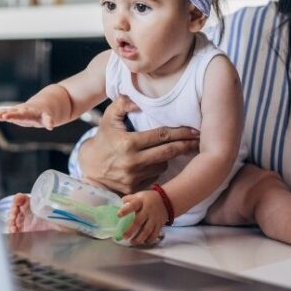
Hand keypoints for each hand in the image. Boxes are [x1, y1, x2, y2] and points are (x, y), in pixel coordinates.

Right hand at [0, 103, 55, 129]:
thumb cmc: (43, 114)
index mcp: (28, 111)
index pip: (21, 114)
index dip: (13, 115)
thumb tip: (51, 125)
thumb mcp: (47, 117)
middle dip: (0, 114)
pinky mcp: (10, 112)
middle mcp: (19, 110)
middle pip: (9, 112)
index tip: (5, 116)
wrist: (41, 105)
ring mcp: (14, 111)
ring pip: (2, 112)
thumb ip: (48, 120)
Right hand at [79, 95, 199, 193]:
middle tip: (200, 141)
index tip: (195, 130)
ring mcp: (134, 178)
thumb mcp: (108, 119)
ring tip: (170, 151)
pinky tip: (155, 164)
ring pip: (163, 166)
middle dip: (186, 146)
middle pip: (168, 153)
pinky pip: (156, 178)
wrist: (89, 170)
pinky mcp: (135, 190)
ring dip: (169, 158)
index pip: (161, 136)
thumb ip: (121, 104)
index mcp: (128, 143)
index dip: (180, 133)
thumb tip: (137, 100)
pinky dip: (157, 170)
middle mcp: (133, 162)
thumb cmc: (102, 141)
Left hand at [118, 190, 167, 244]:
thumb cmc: (148, 198)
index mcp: (141, 202)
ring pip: (147, 230)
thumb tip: (120, 204)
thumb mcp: (139, 195)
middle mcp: (148, 210)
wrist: (166, 200)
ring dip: (139, 238)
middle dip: (131, 230)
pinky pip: (155, 234)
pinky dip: (149, 239)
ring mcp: (155, 218)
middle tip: (124, 236)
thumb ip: (129, 199)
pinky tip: (143, 242)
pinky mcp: (160, 224)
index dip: (126, 210)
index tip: (118, 215)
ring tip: (132, 242)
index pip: (133, 205)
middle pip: (139, 221)